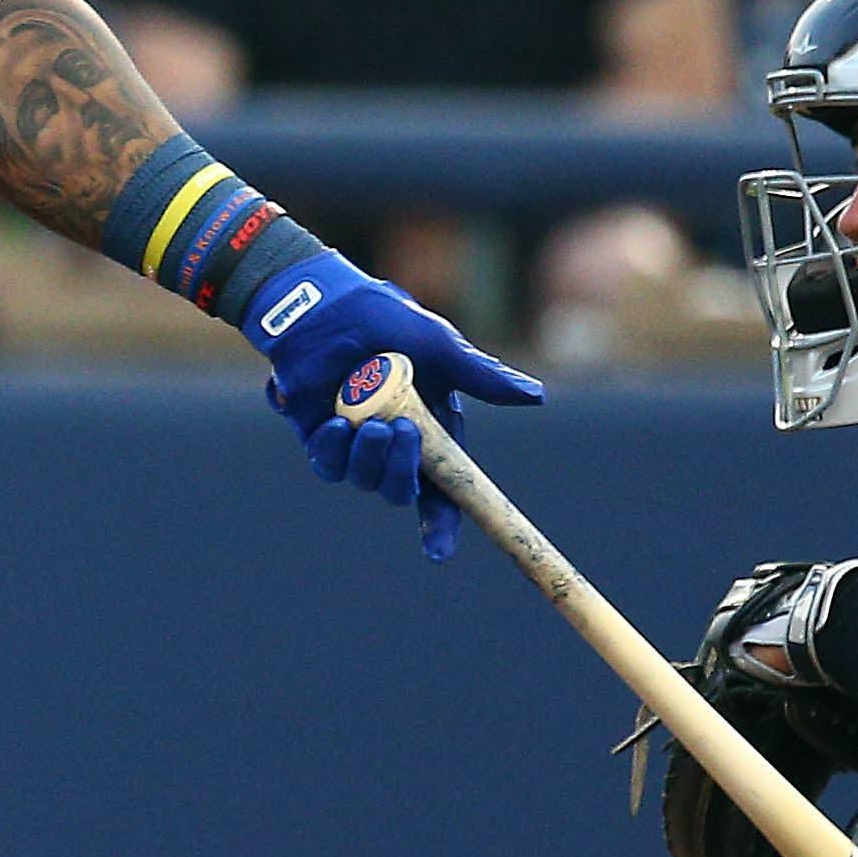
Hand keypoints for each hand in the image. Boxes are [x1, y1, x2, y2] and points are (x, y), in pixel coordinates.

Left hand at [238, 248, 539, 559]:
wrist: (326, 302)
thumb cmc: (386, 319)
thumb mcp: (439, 346)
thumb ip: (482, 376)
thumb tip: (537, 396)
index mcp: (435, 429)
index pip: (445, 491)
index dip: (441, 527)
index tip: (436, 553)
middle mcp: (397, 443)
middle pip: (404, 490)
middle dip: (403, 471)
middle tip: (401, 432)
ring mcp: (358, 443)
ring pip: (365, 480)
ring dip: (368, 459)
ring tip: (366, 424)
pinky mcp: (320, 437)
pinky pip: (328, 463)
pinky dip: (332, 448)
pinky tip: (333, 422)